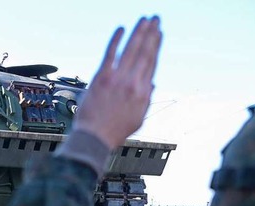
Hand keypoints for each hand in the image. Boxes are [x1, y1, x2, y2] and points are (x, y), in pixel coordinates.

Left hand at [73, 17, 161, 149]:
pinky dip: (116, 40)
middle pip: (144, 52)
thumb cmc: (114, 131)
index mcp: (143, 93)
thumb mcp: (138, 118)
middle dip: (151, 33)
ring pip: (131, 50)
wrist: (95, 137)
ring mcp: (117, 79)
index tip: (159, 34)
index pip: (152, 63)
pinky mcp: (101, 78)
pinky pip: (110, 54)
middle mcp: (133, 83)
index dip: (156, 46)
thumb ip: (146, 99)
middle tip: (156, 19)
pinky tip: (121, 28)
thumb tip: (152, 83)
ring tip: (144, 19)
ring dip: (139, 32)